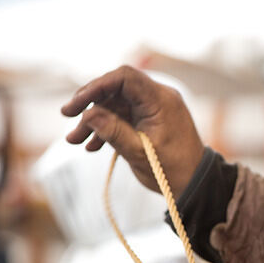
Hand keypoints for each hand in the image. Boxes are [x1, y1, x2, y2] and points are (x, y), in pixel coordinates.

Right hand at [61, 65, 204, 194]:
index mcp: (160, 100)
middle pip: (116, 89)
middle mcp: (159, 98)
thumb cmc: (172, 171)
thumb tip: (87, 114)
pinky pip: (125, 116)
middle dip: (90, 104)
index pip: (124, 78)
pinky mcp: (151, 120)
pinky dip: (108, 127)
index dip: (96, 86)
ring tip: (75, 141)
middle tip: (68, 118)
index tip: (76, 104)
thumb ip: (113, 132)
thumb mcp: (139, 153)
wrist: (195, 184)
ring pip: (117, 105)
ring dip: (95, 120)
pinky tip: (92, 146)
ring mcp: (155, 109)